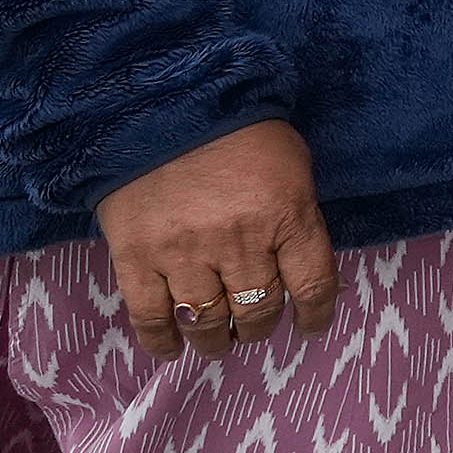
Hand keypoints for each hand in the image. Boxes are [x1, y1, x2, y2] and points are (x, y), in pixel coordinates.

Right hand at [98, 121, 335, 361]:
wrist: (160, 102)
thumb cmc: (237, 128)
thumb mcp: (291, 163)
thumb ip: (296, 216)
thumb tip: (299, 267)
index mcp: (286, 215)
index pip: (313, 285)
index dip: (315, 316)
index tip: (310, 328)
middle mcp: (239, 241)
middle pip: (259, 309)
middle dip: (260, 326)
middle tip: (254, 327)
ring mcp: (185, 253)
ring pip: (208, 321)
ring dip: (217, 339)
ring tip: (218, 342)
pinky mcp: (137, 257)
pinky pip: (152, 316)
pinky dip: (163, 342)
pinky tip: (171, 350)